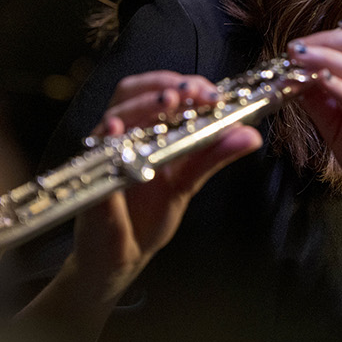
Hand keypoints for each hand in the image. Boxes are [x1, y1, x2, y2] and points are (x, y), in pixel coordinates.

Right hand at [68, 71, 261, 295]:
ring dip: (141, 105)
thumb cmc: (149, 214)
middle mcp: (121, 135)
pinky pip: (95, 159)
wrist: (122, 257)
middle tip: (188, 92)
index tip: (211, 92)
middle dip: (161, 86)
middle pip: (131, 92)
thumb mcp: (188, 181)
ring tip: (167, 101)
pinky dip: (106, 140)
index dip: (183, 83)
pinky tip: (115, 131)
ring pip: (113, 116)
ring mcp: (102, 156)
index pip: (158, 90)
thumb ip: (214, 155)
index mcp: (145, 130)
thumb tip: (251, 135)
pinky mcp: (90, 182)